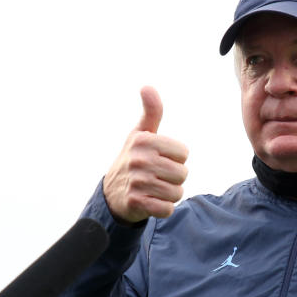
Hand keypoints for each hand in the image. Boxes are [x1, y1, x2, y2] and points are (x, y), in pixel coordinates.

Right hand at [103, 86, 188, 223]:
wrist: (112, 193)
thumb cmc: (134, 159)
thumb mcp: (141, 133)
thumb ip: (151, 112)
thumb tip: (147, 86)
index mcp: (143, 141)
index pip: (183, 153)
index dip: (176, 159)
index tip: (160, 159)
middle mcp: (139, 159)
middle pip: (182, 174)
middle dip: (174, 178)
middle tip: (157, 177)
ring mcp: (136, 182)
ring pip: (177, 192)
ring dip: (169, 194)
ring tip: (154, 189)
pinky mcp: (136, 203)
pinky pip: (167, 209)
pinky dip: (163, 209)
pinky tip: (152, 202)